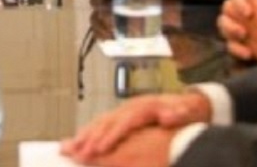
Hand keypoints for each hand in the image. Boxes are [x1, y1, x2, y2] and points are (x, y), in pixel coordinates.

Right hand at [60, 93, 209, 162]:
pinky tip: (77, 141)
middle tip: (77, 153)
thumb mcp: (186, 112)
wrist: (186, 103)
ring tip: (69, 148)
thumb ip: (177, 114)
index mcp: (144, 108)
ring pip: (99, 122)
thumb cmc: (185, 112)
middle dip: (90, 138)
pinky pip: (100, 124)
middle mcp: (130, 108)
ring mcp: (123, 110)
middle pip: (106, 122)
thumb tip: (169, 117)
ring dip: (84, 135)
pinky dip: (87, 132)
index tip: (99, 149)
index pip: (123, 123)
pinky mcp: (120, 116)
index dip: (110, 136)